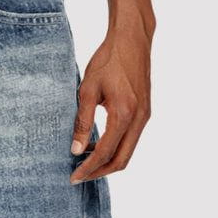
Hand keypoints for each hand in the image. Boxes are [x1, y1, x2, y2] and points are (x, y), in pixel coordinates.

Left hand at [69, 9, 154, 181]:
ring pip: (128, 152)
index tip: (73, 177)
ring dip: (107, 161)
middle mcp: (139, 119)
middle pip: (121, 160)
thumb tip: (75, 149)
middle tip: (79, 176)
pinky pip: (131, 140)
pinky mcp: (145, 113)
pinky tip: (96, 143)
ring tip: (84, 161)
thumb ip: (82, 121)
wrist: (132, 40)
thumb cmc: (108, 60)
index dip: (88, 168)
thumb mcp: (87, 89)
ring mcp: (145, 117)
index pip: (104, 153)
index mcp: (123, 114)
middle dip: (100, 172)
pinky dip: (115, 148)